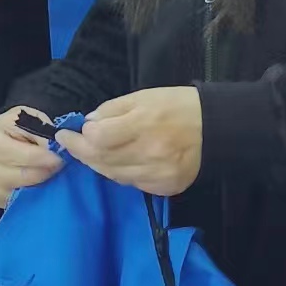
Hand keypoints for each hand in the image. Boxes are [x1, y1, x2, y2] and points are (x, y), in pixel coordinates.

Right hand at [0, 106, 62, 210]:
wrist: (4, 138)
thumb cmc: (18, 127)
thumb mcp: (30, 120)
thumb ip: (41, 133)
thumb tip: (54, 149)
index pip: (12, 152)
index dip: (38, 157)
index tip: (59, 159)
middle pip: (11, 174)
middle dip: (38, 173)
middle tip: (57, 170)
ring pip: (9, 190)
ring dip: (33, 186)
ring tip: (49, 177)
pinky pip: (7, 201)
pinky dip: (24, 196)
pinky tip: (36, 186)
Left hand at [65, 87, 202, 196]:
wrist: (216, 128)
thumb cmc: (177, 106)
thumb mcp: (144, 96)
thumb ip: (113, 110)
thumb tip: (88, 125)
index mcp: (145, 124)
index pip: (98, 139)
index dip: (80, 136)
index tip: (72, 131)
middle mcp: (150, 153)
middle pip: (102, 160)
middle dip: (81, 152)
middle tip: (69, 144)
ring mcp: (158, 174)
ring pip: (114, 175)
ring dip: (97, 164)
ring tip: (89, 153)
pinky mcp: (166, 188)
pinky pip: (132, 184)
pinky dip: (119, 174)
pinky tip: (116, 163)